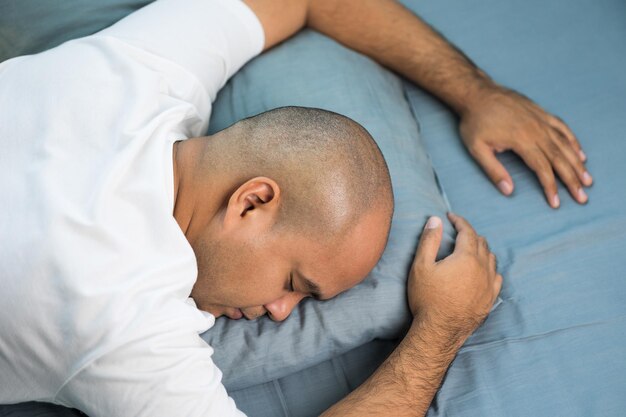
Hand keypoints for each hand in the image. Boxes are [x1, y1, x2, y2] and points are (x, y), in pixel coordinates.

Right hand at [408, 213, 500, 343]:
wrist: (439, 331)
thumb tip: (435, 220)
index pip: (468, 231)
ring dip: (481, 249)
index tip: (451, 216)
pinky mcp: (490, 300)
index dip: (459, 221)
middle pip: (481, 243)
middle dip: (470, 233)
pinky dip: (490, 268)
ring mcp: (489, 285)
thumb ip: (429, 240)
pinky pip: (496, 277)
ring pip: (491, 259)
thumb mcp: (421, 266)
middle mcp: (482, 269)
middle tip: (458, 231)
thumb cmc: (427, 298)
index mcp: (466, 257)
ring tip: (470, 248)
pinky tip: (484, 270)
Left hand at [459, 85, 592, 207]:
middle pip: (560, 158)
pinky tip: (580, 153)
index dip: (550, 187)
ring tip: (587, 179)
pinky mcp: (541, 113)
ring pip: (565, 144)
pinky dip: (573, 141)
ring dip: (578, 163)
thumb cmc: (475, 122)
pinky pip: (562, 128)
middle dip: (572, 180)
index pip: (542, 168)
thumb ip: (493, 170)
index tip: (556, 203)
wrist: (477, 94)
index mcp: (521, 140)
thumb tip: (508, 190)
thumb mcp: (477, 149)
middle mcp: (536, 130)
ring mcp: (540, 120)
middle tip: (582, 197)